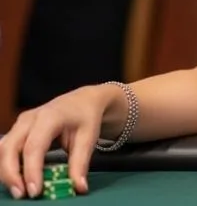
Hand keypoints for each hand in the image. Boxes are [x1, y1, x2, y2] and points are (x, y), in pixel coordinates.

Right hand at [0, 85, 114, 198]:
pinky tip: (18, 179)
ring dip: (7, 171)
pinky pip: (6, 149)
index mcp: (50, 116)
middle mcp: (30, 118)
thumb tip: (79, 187)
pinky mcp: (17, 130)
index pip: (34, 146)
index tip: (35, 191)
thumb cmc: (85, 117)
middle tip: (22, 194)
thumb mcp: (89, 137)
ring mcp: (21, 123)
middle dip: (11, 173)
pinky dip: (8, 165)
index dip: (31, 170)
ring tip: (20, 190)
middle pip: (10, 147)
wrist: (82, 100)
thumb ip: (81, 163)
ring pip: (3, 148)